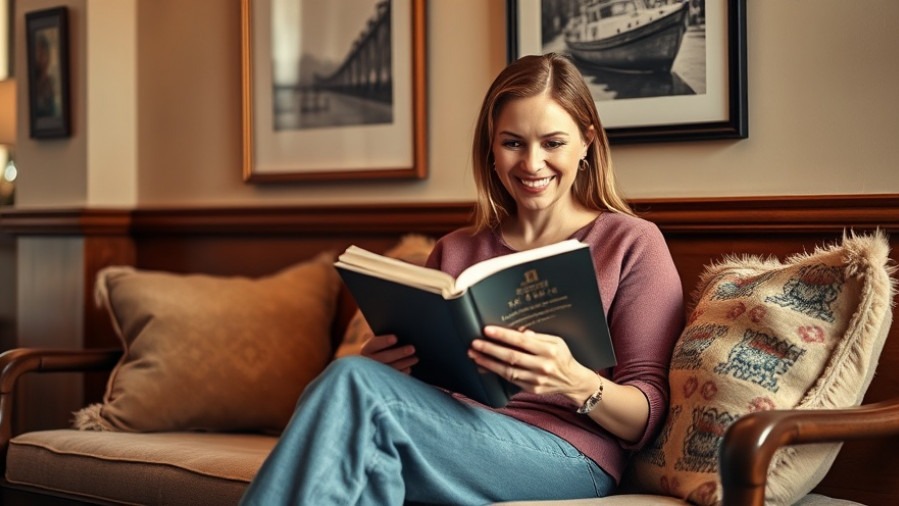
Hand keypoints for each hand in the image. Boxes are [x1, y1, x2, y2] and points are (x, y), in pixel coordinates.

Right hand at [361, 333, 418, 373]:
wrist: (371, 362)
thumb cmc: (379, 348)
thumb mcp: (378, 342)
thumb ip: (386, 340)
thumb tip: (401, 335)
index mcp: (366, 349)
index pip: (373, 344)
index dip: (384, 341)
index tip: (395, 338)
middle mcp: (368, 362)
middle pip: (384, 357)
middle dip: (399, 353)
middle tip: (412, 348)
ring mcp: (374, 372)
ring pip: (390, 369)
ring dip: (404, 363)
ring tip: (415, 358)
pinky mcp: (381, 381)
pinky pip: (393, 378)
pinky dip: (401, 373)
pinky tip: (409, 368)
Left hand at [468, 325, 595, 399]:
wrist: (573, 381)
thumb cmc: (562, 357)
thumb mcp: (556, 342)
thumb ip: (538, 337)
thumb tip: (519, 332)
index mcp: (549, 350)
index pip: (522, 341)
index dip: (503, 335)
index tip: (487, 330)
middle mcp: (542, 366)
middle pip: (511, 357)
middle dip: (490, 349)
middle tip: (474, 344)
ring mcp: (536, 380)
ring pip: (507, 371)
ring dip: (488, 363)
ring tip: (474, 355)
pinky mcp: (531, 389)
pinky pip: (510, 380)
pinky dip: (496, 373)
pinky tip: (484, 367)